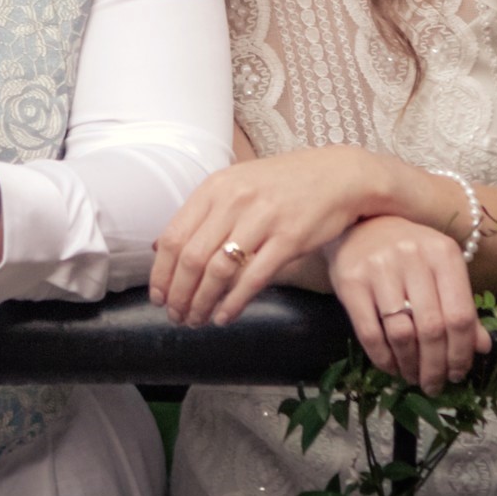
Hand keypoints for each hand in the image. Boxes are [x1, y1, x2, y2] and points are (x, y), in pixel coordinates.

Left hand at [151, 146, 377, 327]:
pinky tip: (224, 316)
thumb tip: (160, 246)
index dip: (161, 273)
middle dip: (179, 294)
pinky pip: (253, 278)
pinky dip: (234, 303)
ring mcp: (262, 219)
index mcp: (215, 188)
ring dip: (202, 302)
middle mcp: (234, 201)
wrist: (337, 175)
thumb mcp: (236, 185)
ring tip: (197, 319)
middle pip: (192, 258)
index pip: (174, 237)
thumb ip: (201, 214)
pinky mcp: (289, 239)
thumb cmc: (283, 184)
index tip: (158, 297)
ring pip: (219, 271)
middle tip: (175, 315)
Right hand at [326, 216, 491, 394]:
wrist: (360, 224)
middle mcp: (413, 256)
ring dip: (409, 365)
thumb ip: (459, 305)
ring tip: (412, 377)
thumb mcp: (439, 270)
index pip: (460, 315)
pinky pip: (370, 331)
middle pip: (432, 328)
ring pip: (401, 333)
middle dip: (435, 366)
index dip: (461, 352)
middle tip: (434, 385)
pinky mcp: (351, 280)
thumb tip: (481, 348)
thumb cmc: (408, 252)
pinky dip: (383, 357)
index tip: (458, 374)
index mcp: (443, 253)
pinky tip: (391, 366)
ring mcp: (380, 267)